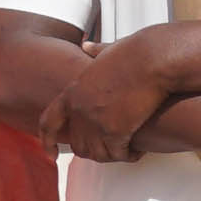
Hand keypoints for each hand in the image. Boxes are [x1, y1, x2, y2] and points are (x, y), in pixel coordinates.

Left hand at [42, 36, 181, 164]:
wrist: (152, 60)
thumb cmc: (135, 53)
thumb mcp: (107, 51)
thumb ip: (95, 52)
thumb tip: (87, 45)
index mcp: (73, 91)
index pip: (49, 122)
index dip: (48, 141)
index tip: (51, 153)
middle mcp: (79, 109)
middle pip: (77, 145)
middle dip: (94, 150)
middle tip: (110, 148)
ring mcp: (95, 122)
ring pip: (98, 154)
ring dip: (112, 155)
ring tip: (126, 150)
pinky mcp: (115, 131)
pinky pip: (117, 155)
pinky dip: (128, 156)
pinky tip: (137, 151)